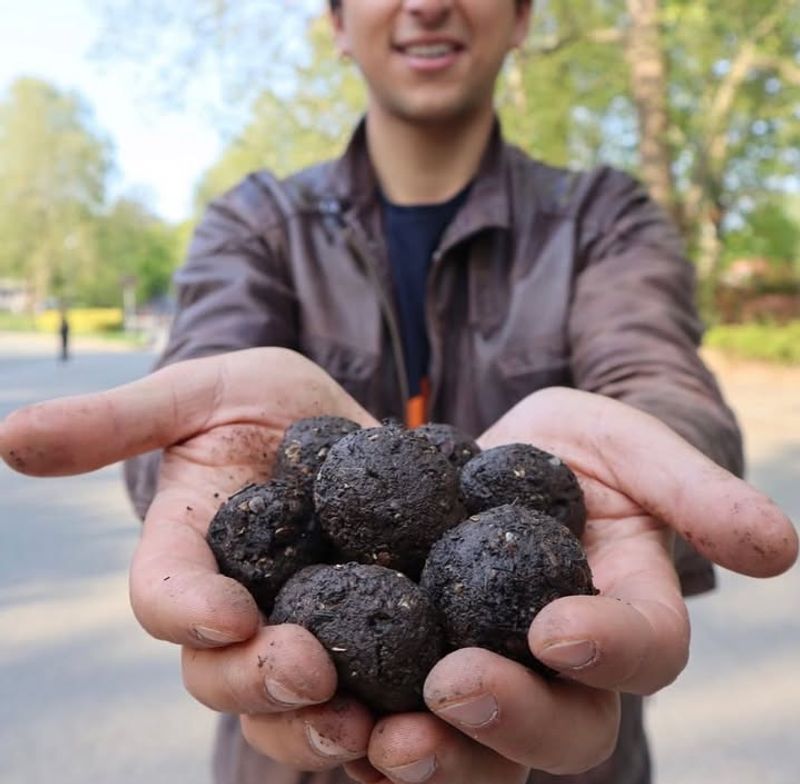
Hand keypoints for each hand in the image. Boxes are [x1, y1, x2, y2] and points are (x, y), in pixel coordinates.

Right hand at [0, 347, 380, 770]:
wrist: (340, 426)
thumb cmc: (261, 400)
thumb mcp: (200, 394)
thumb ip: (120, 420)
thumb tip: (8, 435)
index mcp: (191, 557)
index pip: (164, 598)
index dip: (186, 611)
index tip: (228, 611)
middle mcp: (239, 611)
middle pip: (226, 676)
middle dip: (262, 685)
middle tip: (312, 673)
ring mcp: (304, 631)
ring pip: (296, 711)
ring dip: (325, 729)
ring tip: (372, 728)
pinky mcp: (369, 640)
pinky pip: (373, 701)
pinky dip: (393, 724)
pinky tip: (428, 729)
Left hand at [343, 387, 796, 783]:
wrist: (483, 459)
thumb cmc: (566, 447)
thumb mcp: (625, 446)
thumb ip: (690, 490)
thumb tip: (781, 549)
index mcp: (622, 614)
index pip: (644, 652)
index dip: (611, 648)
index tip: (558, 627)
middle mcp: (564, 670)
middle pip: (563, 728)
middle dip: (512, 716)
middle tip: (454, 686)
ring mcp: (494, 678)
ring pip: (481, 752)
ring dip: (438, 754)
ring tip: (381, 738)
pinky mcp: (423, 673)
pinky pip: (407, 726)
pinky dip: (372, 735)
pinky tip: (333, 721)